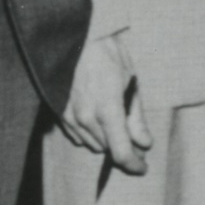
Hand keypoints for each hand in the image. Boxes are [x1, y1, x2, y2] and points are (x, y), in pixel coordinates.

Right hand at [62, 33, 150, 173]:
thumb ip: (136, 117)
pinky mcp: (59, 114)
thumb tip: (145, 144)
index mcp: (107, 108)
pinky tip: (98, 121)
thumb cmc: (109, 54)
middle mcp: (86, 117)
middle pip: (108, 150)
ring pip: (93, 145)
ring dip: (107, 142)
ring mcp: (70, 117)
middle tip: (136, 140)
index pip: (121, 152)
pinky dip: (90, 135)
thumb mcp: (131, 82)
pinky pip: (77, 137)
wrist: (77, 37)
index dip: (134, 165)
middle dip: (123, 149)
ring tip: (117, 124)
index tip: (143, 167)